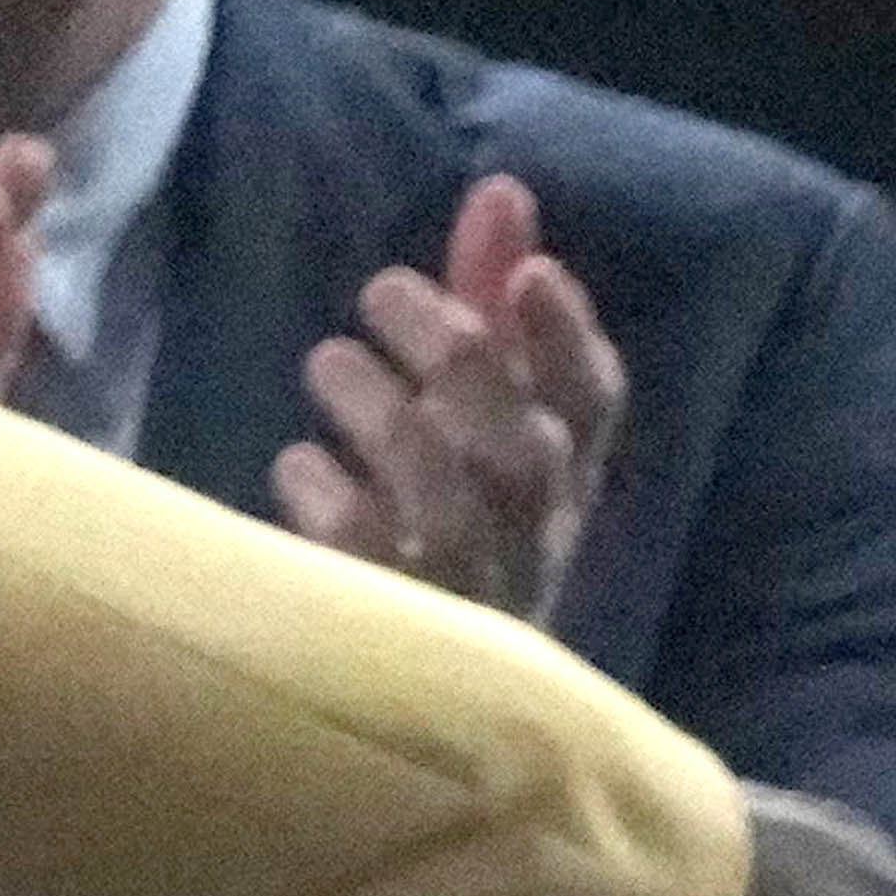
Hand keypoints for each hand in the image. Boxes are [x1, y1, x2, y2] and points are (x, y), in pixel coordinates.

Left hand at [274, 172, 626, 625]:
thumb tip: (502, 188)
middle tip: (381, 289)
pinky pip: (366, 562)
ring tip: (328, 360)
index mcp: (560, 480)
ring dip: (384, 411)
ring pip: (446, 497)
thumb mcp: (477, 414)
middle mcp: (528, 535)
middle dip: (459, 354)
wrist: (423, 708)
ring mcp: (464, 589)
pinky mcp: (391, 631)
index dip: (567, 337)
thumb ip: (489, 304)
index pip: (595, 405)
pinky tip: (300, 464)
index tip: (530, 270)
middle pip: (523, 445)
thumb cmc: (450, 523)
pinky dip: (330, 499)